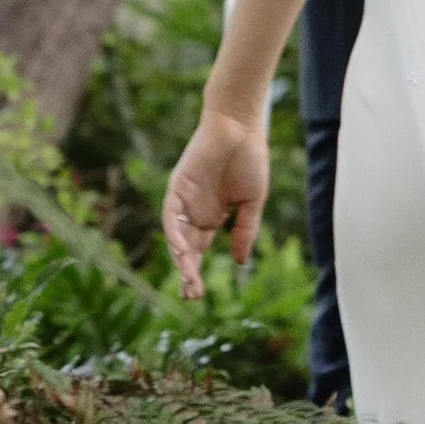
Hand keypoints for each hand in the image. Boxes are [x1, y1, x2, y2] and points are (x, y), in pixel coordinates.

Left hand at [162, 106, 270, 299]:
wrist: (242, 127)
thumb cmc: (250, 159)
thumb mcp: (253, 202)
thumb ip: (244, 231)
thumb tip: (239, 263)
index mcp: (211, 217)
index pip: (198, 252)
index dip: (195, 273)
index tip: (197, 296)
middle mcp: (194, 212)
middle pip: (185, 250)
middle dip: (187, 273)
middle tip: (192, 296)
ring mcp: (184, 200)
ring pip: (176, 237)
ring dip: (180, 259)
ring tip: (189, 280)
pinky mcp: (178, 186)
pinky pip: (171, 215)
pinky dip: (174, 233)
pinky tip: (181, 251)